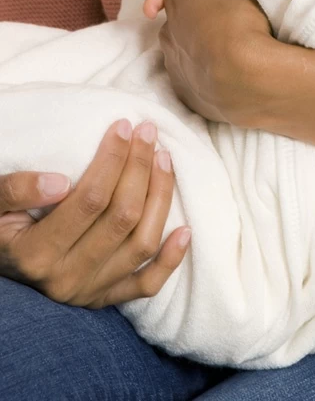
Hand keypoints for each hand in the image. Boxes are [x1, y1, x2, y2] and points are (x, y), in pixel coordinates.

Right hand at [0, 121, 189, 307]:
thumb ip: (15, 190)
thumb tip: (59, 182)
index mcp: (35, 254)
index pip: (91, 200)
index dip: (113, 159)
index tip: (124, 126)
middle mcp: (65, 278)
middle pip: (123, 217)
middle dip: (141, 167)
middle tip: (148, 132)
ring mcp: (88, 292)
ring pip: (141, 243)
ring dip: (161, 197)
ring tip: (165, 158)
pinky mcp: (104, 299)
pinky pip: (146, 285)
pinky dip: (170, 259)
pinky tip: (185, 229)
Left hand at [160, 0, 274, 127]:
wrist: (247, 75)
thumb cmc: (244, 25)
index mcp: (179, 0)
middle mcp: (167, 31)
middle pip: (191, 19)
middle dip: (211, 17)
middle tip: (239, 20)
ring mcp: (173, 65)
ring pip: (190, 50)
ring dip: (208, 47)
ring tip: (237, 50)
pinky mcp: (184, 93)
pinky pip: (196, 77)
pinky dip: (210, 73)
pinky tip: (231, 72)